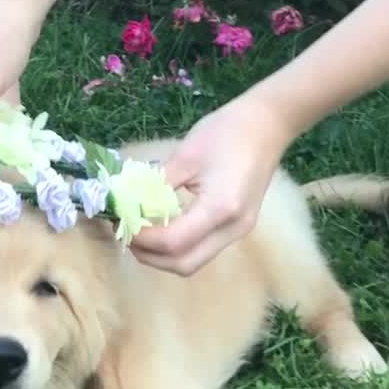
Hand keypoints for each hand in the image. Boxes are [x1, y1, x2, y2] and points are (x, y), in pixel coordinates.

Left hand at [131, 94, 295, 275]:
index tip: (121, 222)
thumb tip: (127, 203)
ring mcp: (239, 230)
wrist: (268, 124)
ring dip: (164, 255)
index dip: (143, 238)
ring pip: (194, 261)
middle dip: (150, 256)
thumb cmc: (227, 131)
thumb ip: (156, 185)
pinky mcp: (239, 226)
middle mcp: (232, 228)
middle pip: (185, 264)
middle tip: (127, 234)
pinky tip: (163, 226)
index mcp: (220, 208)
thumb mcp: (185, 156)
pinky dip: (179, 245)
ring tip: (141, 232)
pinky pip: (204, 248)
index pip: (173, 242)